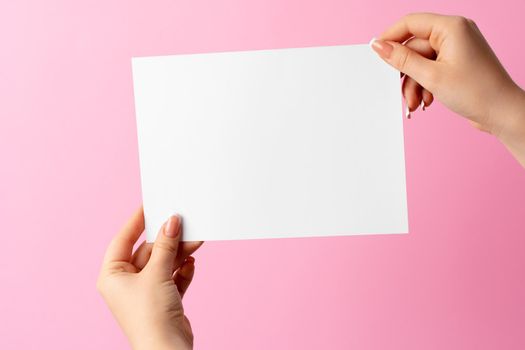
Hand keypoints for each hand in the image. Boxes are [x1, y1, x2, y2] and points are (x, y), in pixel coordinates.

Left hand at [97, 208, 202, 349]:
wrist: (167, 349)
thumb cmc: (150, 315)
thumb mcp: (157, 273)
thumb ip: (165, 245)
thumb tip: (171, 221)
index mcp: (113, 276)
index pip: (122, 240)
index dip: (136, 221)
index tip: (149, 205)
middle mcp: (127, 283)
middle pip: (148, 251)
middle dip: (167, 240)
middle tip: (183, 223)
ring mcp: (146, 292)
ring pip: (164, 263)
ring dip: (179, 253)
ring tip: (196, 241)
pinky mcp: (164, 300)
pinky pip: (173, 277)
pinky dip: (183, 270)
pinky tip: (191, 264)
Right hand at [371, 13, 524, 166]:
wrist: (502, 113)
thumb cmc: (476, 92)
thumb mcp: (430, 76)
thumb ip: (402, 60)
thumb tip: (379, 46)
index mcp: (451, 27)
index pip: (410, 23)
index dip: (390, 37)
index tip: (376, 54)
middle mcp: (454, 33)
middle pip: (414, 47)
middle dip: (406, 74)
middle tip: (402, 93)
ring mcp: (456, 48)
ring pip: (420, 62)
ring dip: (414, 84)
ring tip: (416, 103)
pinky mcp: (457, 62)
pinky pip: (431, 69)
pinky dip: (425, 85)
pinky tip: (427, 100)